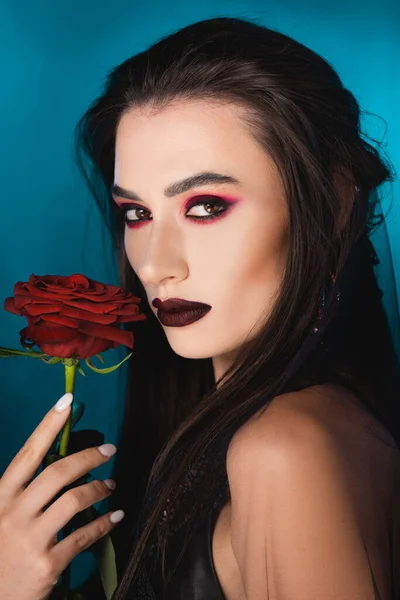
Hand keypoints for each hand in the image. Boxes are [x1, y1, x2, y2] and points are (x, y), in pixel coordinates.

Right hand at [0, 393, 122, 599]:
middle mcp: (14, 513)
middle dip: (89, 456)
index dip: (48, 425)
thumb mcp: (2, 516)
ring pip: (75, 500)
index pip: (28, 452)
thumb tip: (59, 463)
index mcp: (1, 496)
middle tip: (109, 450)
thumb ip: (25, 492)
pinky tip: (115, 517)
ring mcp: (30, 538)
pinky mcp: (47, 564)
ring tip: (110, 485)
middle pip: (59, 472)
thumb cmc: (1, 552)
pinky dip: (104, 524)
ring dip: (100, 488)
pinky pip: (85, 535)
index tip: (66, 402)